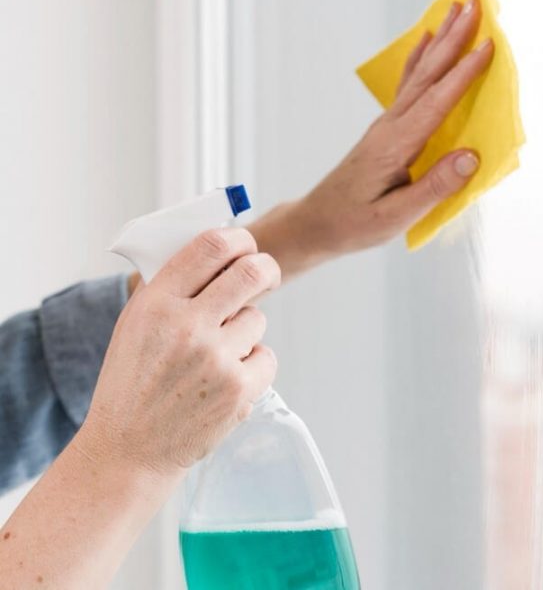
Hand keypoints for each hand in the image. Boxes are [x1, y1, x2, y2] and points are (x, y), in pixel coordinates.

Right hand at [80, 228, 279, 474]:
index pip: (210, 246)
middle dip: (266, 269)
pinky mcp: (239, 388)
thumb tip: (218, 255)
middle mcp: (187, 325)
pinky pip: (266, 356)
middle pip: (251, 272)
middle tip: (266, 275)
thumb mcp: (135, 326)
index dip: (238, 239)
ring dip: (246, 332)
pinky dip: (253, 365)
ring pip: (257, 319)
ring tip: (216, 357)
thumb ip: (171, 290)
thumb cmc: (132, 385)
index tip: (245, 245)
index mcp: (156, 303)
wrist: (130, 450)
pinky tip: (226, 381)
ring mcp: (216, 358)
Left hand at [251, 0, 493, 276]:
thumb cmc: (354, 224)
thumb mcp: (395, 216)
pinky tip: (426, 43)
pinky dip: (420, 60)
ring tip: (456, 11)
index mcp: (396, 146)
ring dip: (440, 41)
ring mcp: (386, 125)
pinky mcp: (386, 130)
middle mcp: (391, 127)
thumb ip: (434, 187)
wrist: (317, 222)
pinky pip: (408, 86)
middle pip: (427, 75)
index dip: (463, 74)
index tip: (488, 45)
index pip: (436, 103)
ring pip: (419, 75)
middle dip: (453, 39)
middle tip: (475, 5)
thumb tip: (471, 157)